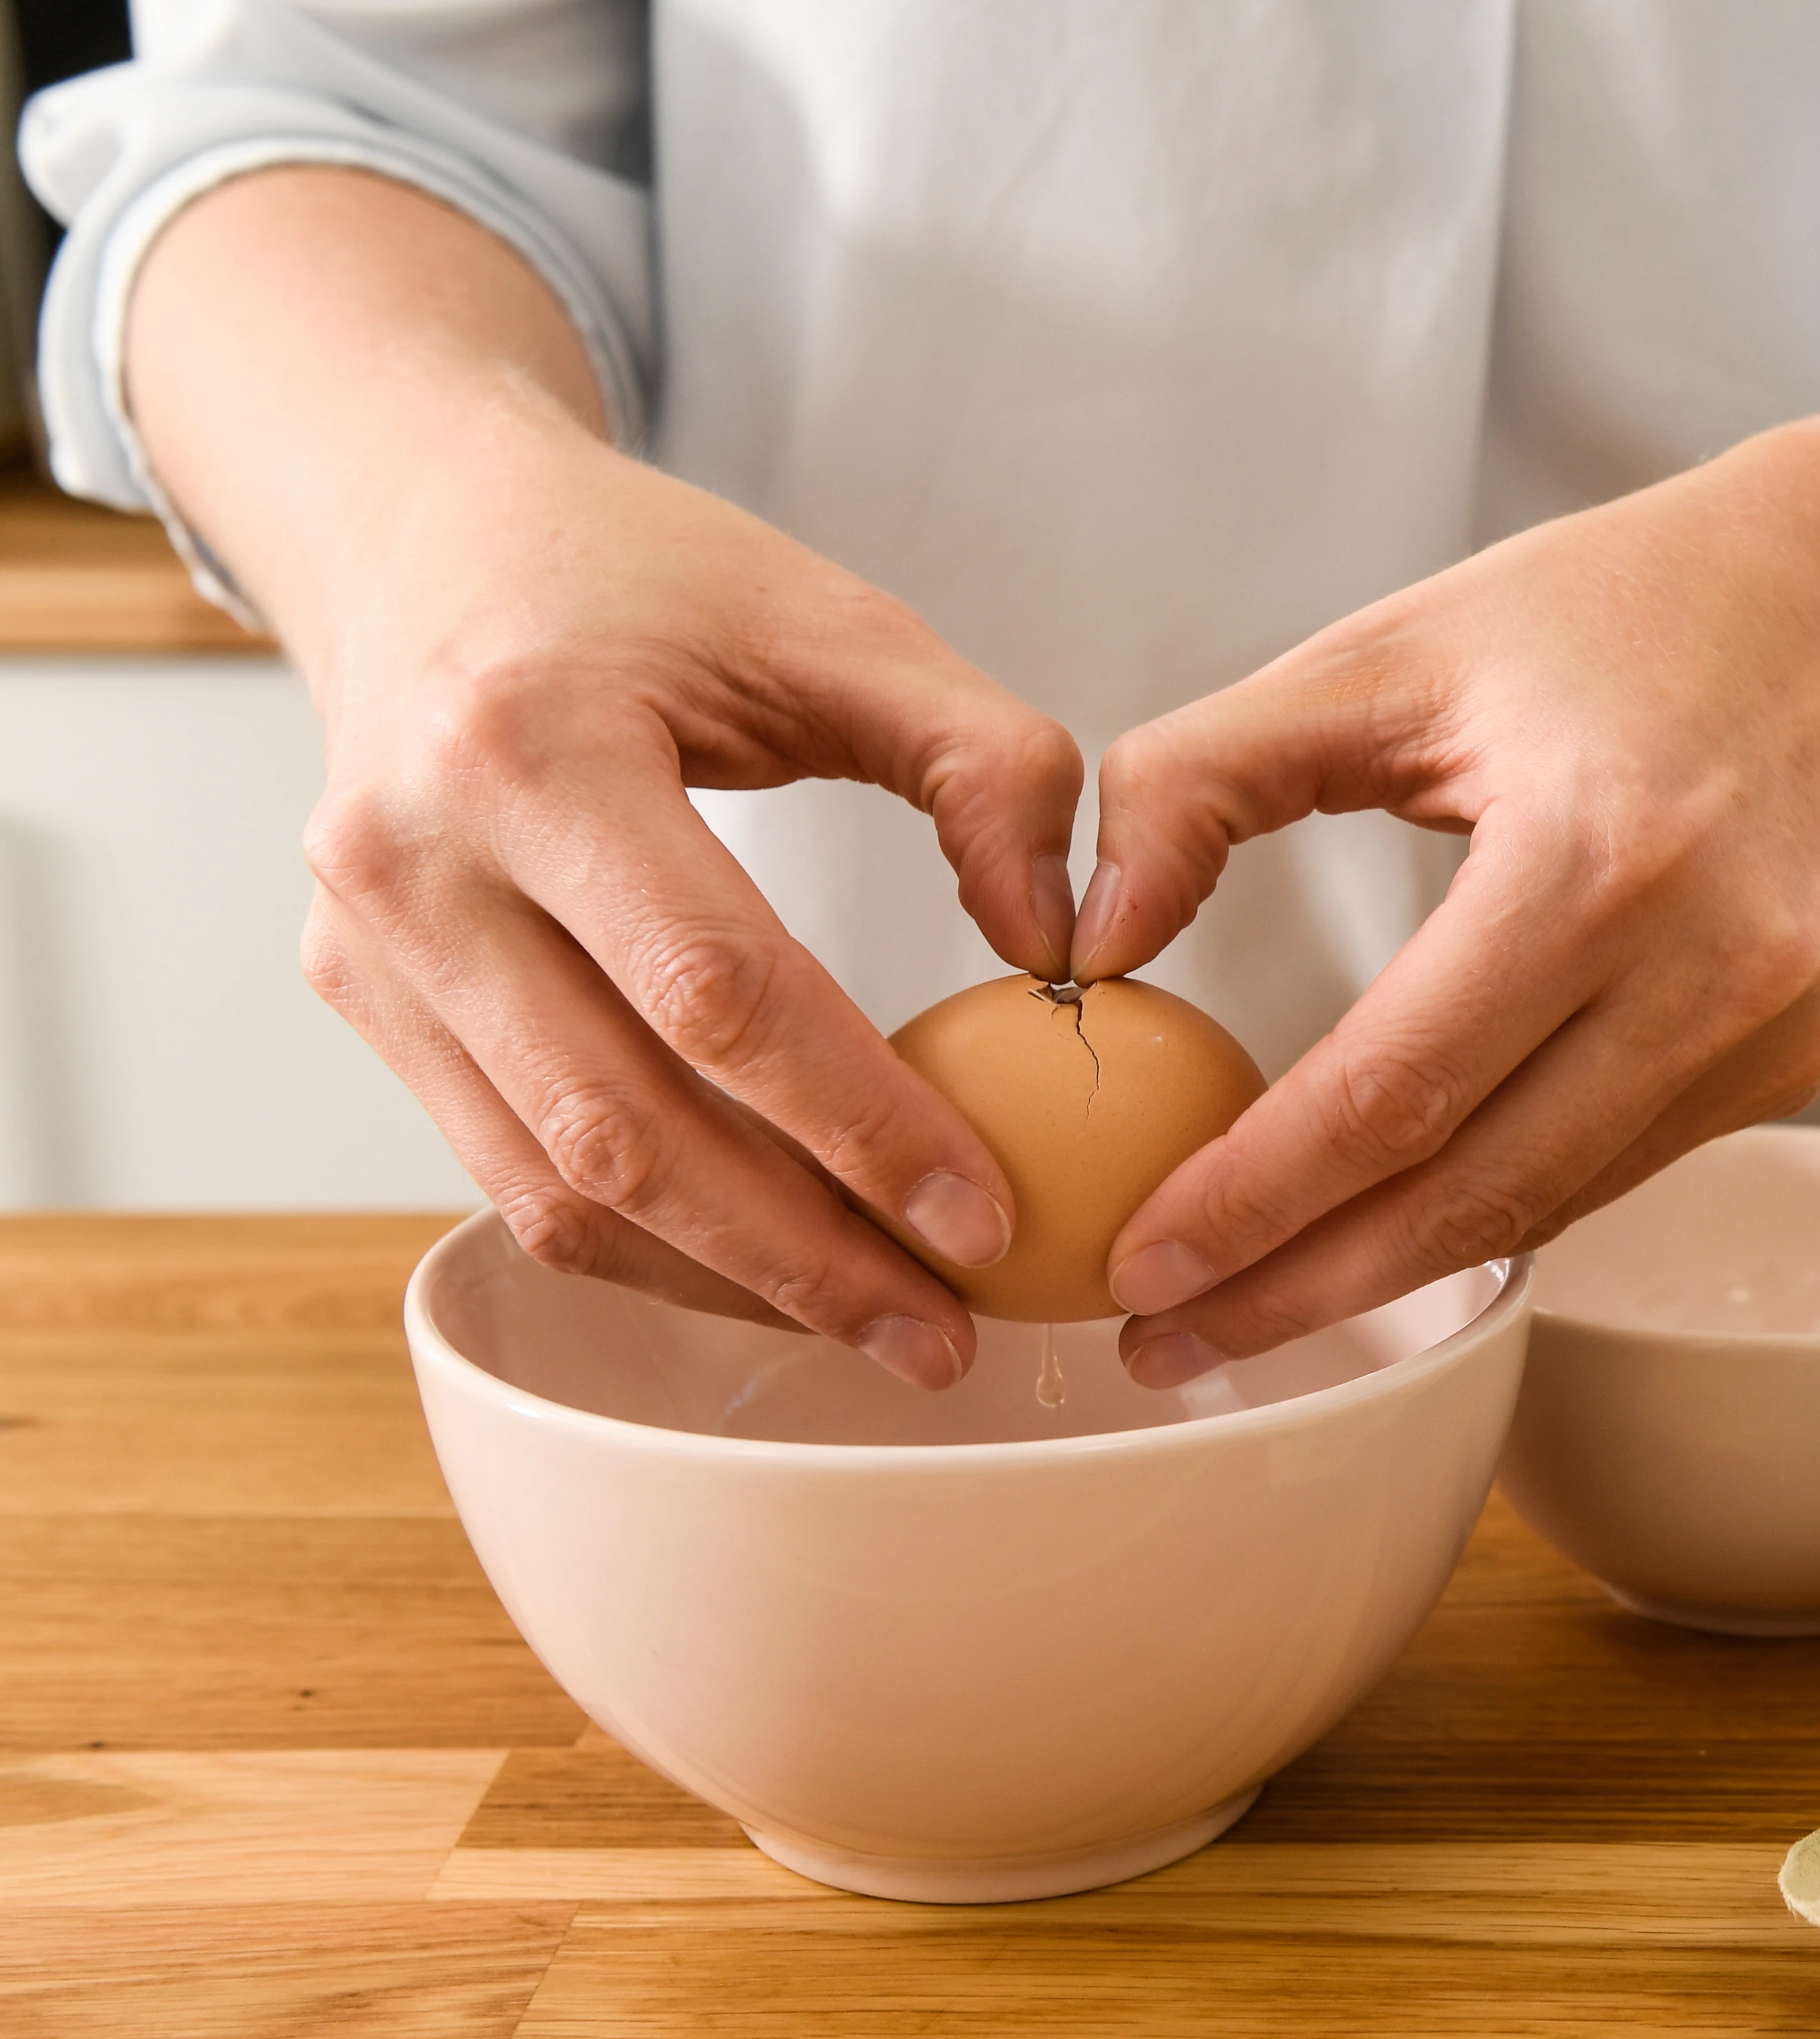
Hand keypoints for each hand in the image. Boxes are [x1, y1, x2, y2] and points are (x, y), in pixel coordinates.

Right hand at [128, 171, 1083, 1387]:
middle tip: (946, 1333)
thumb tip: (1068, 952)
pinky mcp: (362, 997)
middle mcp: (417, 857)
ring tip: (881, 1327)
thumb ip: (992, 767)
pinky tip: (771, 1271)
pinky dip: (648, 1245)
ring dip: (725, 1281)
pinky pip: (510, 1171)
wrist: (428, 536)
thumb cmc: (648, 581)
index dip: (858, 1125)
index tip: (984, 1218)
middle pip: (624, 1127)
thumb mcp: (842, 623)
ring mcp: (368, 943)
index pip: (715, 991)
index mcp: (533, 743)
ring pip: (553, 1185)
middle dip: (800, 1255)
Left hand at [1083, 336, 1819, 1383]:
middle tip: (1165, 1340)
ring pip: (1545, 1206)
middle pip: (1470, 1194)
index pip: (1393, 1091)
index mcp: (1597, 857)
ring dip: (1388, 1275)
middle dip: (1301, 1289)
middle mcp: (1707, 968)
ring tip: (1243, 1309)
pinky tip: (1385, 1229)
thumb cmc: (1611, 610)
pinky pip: (1609, 1168)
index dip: (1256, 1198)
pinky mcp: (1793, 1061)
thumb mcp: (1381, 650)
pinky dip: (1489, 1211)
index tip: (1137, 1258)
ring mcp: (1768, 1032)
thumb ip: (1203, 778)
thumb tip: (1093, 940)